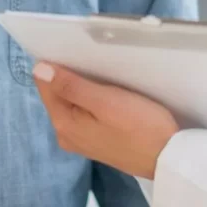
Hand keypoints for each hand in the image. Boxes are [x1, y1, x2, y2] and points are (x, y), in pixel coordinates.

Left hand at [33, 63, 178, 179]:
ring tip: (102, 71)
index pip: (45, 84)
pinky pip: (84, 111)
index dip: (56, 63)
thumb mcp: (105, 101)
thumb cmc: (139, 126)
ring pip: (72, 101)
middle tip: (92, 57)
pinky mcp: (95, 140)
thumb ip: (71, 86)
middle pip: (57, 93)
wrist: (168, 158)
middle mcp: (66, 134)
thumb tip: (38, 69)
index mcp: (64, 124)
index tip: (73, 48)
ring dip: (82, 85)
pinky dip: (91, 98)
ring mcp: (81, 139)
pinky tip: (107, 91)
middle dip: (70, 73)